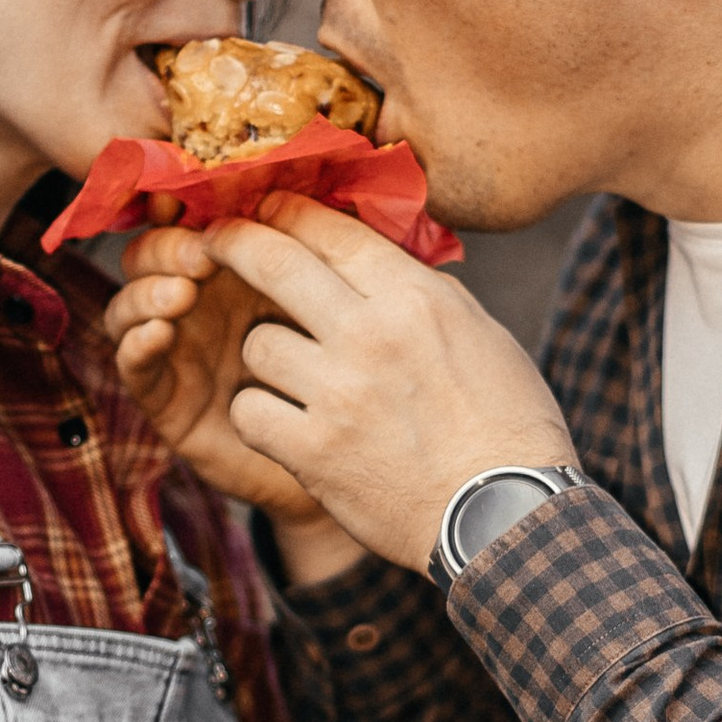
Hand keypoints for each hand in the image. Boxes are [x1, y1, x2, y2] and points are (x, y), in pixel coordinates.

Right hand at [105, 224, 321, 519]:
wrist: (349, 453)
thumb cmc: (347, 370)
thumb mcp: (330, 303)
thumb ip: (310, 253)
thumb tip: (296, 193)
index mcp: (230, 268)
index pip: (185, 222)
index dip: (179, 205)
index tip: (190, 198)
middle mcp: (193, 302)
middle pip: (147, 256)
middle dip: (166, 247)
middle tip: (202, 256)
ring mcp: (173, 349)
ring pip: (128, 305)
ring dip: (147, 291)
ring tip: (181, 294)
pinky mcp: (164, 399)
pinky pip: (133, 365)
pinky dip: (138, 342)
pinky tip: (160, 332)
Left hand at [209, 197, 577, 572]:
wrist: (504, 514)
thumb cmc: (506, 424)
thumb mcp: (482, 333)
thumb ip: (423, 292)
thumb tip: (378, 256)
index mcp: (416, 299)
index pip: (332, 232)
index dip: (287, 212)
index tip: (265, 207)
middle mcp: (370, 336)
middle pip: (274, 264)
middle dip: (234, 242)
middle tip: (215, 240)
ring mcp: (337, 394)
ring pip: (256, 344)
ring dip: (266, 356)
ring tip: (291, 375)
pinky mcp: (313, 452)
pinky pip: (249, 411)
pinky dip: (259, 417)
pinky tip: (282, 425)